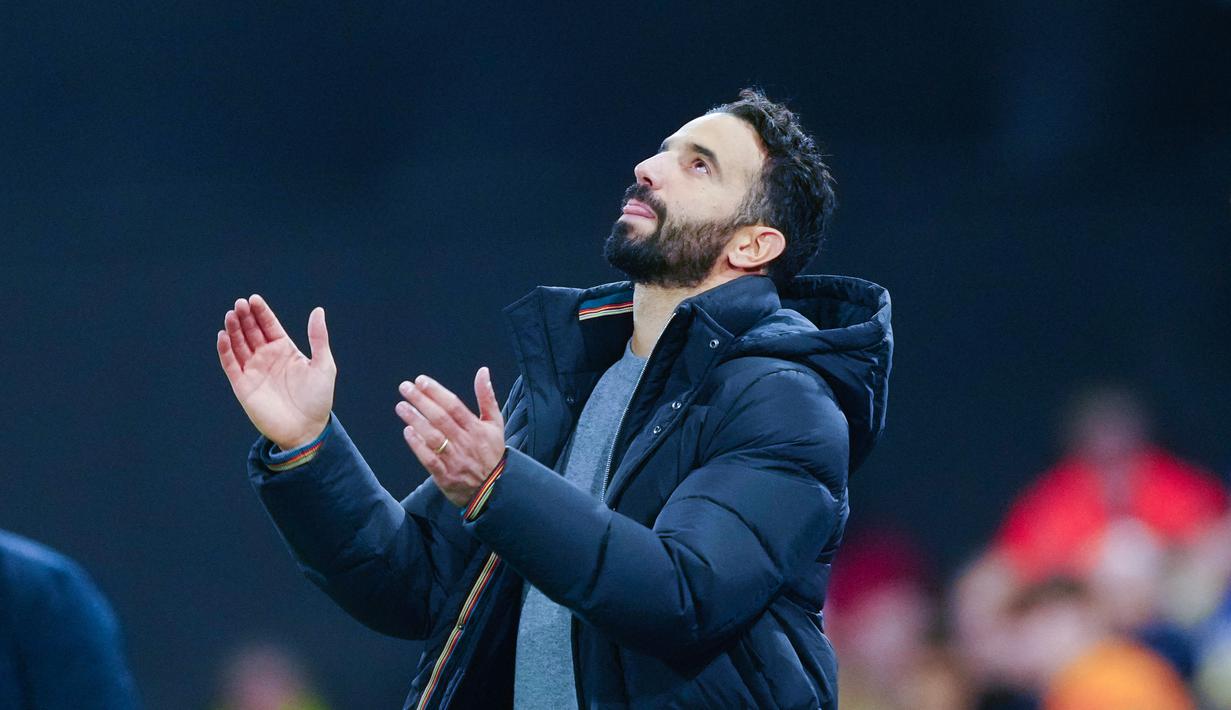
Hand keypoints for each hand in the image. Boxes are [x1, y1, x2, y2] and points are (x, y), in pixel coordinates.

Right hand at [216, 295, 335, 450]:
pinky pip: (230, 364)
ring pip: (239, 345)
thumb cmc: (318, 399)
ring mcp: (254, 371)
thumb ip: (318, 338)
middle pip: (251, 332)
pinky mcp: (242, 386)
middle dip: (245, 317)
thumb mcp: (323, 365)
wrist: (306, 430)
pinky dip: (225, 350)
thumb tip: (318, 310)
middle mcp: (267, 358)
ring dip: (234, 329)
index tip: (254, 299)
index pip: (269, 326)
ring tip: (231, 315)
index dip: (261, 312)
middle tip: (240, 304)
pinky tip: (223, 336)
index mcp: (285, 350)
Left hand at [395, 368, 504, 506]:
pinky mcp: (445, 476)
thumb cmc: (492, 452)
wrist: (495, 489)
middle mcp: (465, 442)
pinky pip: (429, 459)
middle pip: (440, 418)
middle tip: (404, 387)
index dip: (436, 392)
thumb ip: (487, 397)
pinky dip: (418, 446)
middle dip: (421, 401)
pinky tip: (407, 432)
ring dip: (415, 420)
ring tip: (401, 406)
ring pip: (433, 437)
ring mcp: (454, 460)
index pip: (454, 406)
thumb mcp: (495, 424)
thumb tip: (482, 371)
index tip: (421, 381)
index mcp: (477, 428)